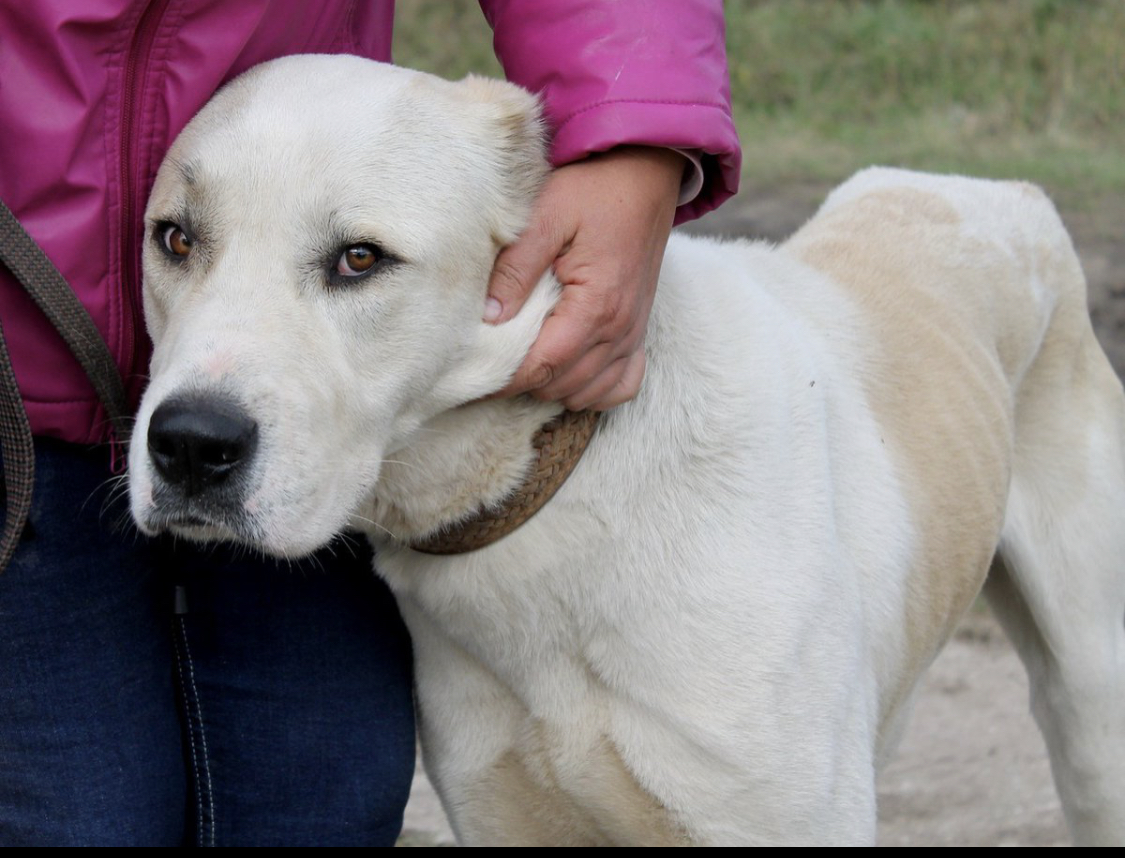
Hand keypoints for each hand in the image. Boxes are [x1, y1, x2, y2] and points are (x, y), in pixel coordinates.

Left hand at [485, 146, 682, 410]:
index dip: (505, 377)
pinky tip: (569, 373)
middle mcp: (619, 328)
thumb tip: (488, 318)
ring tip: (522, 365)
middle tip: (490, 365)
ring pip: (589, 391)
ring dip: (554, 386)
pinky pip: (622, 385)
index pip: (543, 365)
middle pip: (562, 384)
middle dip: (523, 382)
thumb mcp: (546, 217)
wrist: (645, 172)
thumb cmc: (594, 189)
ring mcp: (633, 332)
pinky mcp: (639, 329)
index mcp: (595, 305)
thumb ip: (516, 269)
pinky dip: (594, 388)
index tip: (474, 373)